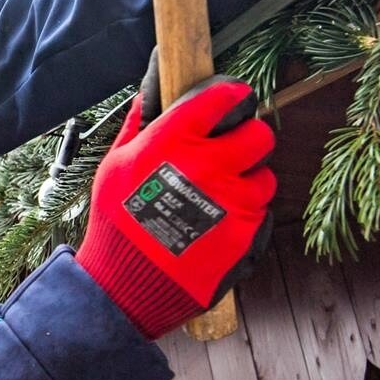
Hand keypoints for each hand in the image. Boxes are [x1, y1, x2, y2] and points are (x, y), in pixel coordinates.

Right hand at [76, 73, 276, 338]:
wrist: (124, 287)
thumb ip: (138, 125)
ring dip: (248, 183)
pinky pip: (261, 214)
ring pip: (265, 178)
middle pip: (259, 135)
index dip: (232, 94)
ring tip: (221, 195)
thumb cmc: (115, 222)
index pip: (223, 98)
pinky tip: (219, 223)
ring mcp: (232, 203)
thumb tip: (151, 92)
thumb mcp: (114, 165)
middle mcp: (209, 166)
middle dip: (249, 139)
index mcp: (174, 141)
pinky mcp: (244, 235)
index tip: (232, 99)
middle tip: (234, 150)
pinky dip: (245, 217)